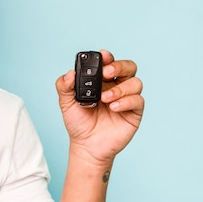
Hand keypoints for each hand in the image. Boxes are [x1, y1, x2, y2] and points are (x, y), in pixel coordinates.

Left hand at [56, 49, 143, 165]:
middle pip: (129, 67)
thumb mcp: (66, 103)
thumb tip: (69, 73)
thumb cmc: (78, 122)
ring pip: (136, 82)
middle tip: (106, 73)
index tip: (102, 56)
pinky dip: (127, 101)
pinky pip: (138, 101)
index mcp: (101, 80)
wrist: (86, 146)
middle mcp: (116, 86)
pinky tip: (114, 107)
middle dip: (119, 66)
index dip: (108, 57)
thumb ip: (64, 86)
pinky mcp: (134, 113)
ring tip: (105, 98)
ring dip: (120, 88)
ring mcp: (127, 99)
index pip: (109, 63)